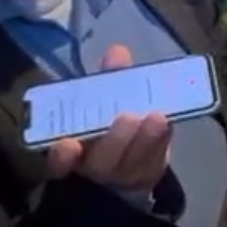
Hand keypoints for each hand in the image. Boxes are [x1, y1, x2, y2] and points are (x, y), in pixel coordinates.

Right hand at [45, 46, 171, 192]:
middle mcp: (94, 168)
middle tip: (128, 117)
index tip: (66, 145)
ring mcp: (124, 174)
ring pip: (133, 162)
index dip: (61, 158)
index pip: (58, 163)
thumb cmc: (107, 122)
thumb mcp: (103, 99)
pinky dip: (162, 141)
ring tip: (157, 117)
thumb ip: (108, 79)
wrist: (132, 156)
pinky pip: (156, 160)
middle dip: (115, 141)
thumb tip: (117, 52)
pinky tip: (168, 123)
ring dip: (146, 140)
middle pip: (101, 162)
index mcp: (72, 152)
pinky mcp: (149, 174)